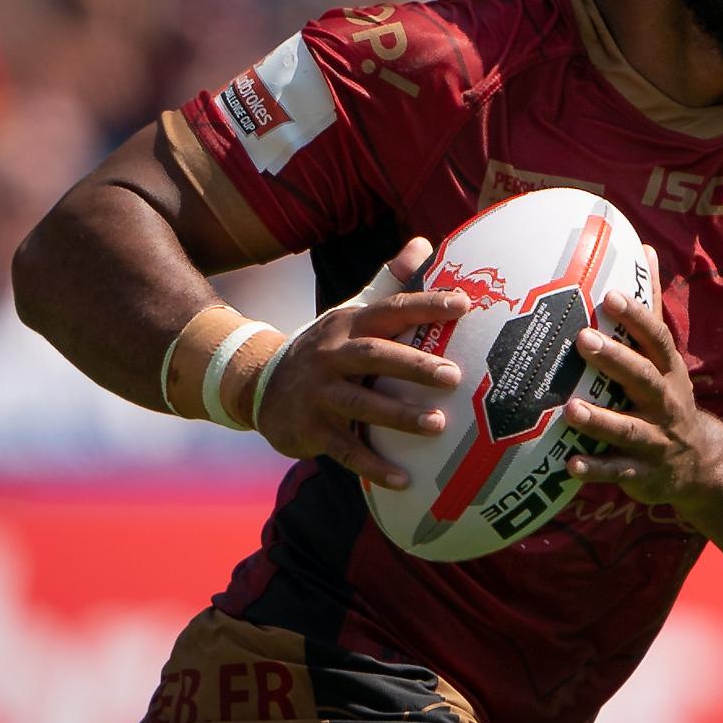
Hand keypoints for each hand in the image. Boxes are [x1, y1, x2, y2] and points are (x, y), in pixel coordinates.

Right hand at [254, 236, 466, 488]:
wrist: (258, 384)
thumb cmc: (327, 348)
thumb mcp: (351, 312)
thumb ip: (389, 282)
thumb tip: (424, 242)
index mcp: (348, 324)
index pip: (390, 309)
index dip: (425, 304)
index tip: (464, 304)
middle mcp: (331, 355)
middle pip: (374, 355)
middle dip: (413, 365)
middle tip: (454, 377)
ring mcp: (317, 393)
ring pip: (360, 405)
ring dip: (399, 417)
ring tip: (437, 426)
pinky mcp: (309, 429)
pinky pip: (346, 450)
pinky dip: (374, 466)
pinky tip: (406, 479)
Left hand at [562, 246, 722, 506]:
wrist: (702, 465)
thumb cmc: (668, 398)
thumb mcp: (665, 356)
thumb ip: (652, 308)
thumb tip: (644, 250)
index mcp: (668, 372)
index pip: (656, 340)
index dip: (637, 318)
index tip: (611, 295)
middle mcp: (665, 404)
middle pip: (643, 379)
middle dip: (615, 360)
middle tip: (581, 339)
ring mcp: (656, 441)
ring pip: (629, 430)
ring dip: (601, 420)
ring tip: (570, 409)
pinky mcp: (644, 475)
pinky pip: (620, 473)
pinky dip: (596, 471)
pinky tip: (569, 466)